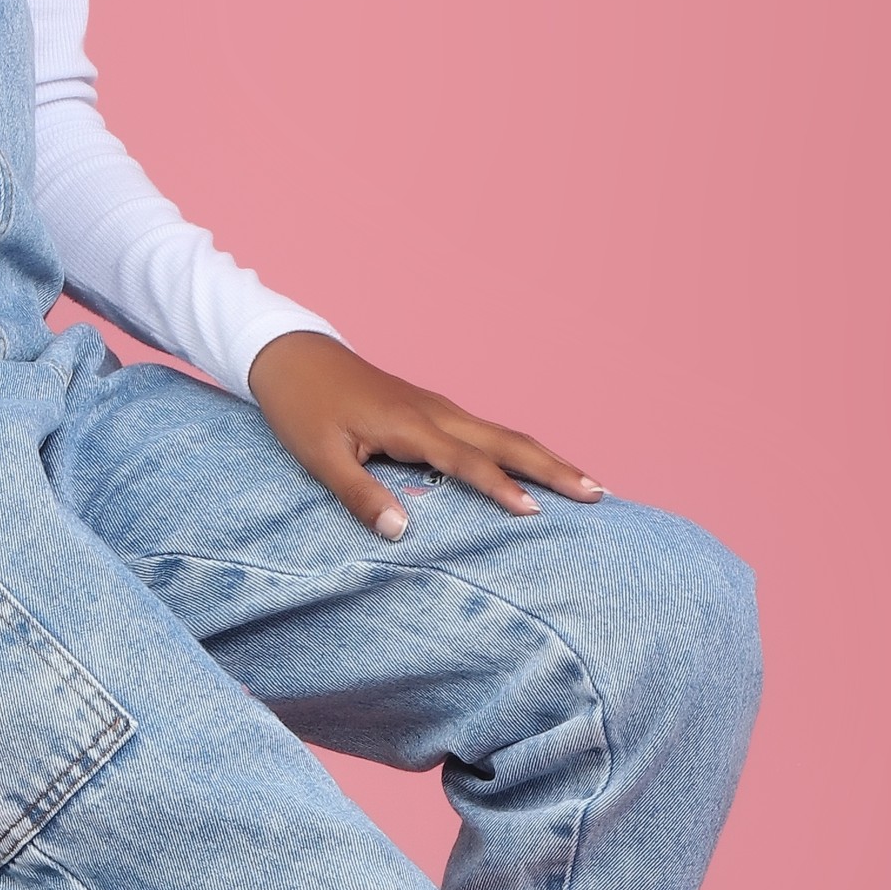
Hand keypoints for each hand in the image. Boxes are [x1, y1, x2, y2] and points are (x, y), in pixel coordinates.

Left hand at [247, 332, 603, 542]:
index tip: (536, 513)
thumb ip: (359, 495)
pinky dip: (518, 451)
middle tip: (598, 494)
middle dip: (554, 466)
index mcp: (409, 423)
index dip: (501, 487)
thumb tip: (401, 533)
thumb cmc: (302, 408)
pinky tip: (533, 470)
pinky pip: (487, 432)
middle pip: (507, 439)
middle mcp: (435, 411)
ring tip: (585, 485)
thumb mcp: (320, 457)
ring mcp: (437, 408)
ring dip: (545, 458)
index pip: (467, 460)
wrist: (291, 356)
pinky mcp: (432, 410)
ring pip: (503, 432)